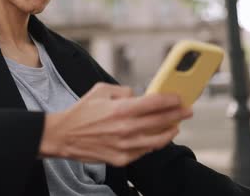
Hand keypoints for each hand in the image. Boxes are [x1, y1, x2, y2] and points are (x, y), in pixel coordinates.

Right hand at [39, 82, 192, 166]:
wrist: (63, 135)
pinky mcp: (121, 158)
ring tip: (176, 126)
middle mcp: (126, 128)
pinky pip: (144, 152)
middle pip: (161, 121)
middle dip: (178, 115)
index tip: (180, 97)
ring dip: (170, 132)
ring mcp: (125, 146)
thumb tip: (138, 95)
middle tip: (187, 111)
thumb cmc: (80, 112)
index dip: (171, 99)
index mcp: (121, 109)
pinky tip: (157, 138)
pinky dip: (153, 144)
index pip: (155, 103)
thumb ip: (123, 90)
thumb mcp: (100, 90)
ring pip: (157, 141)